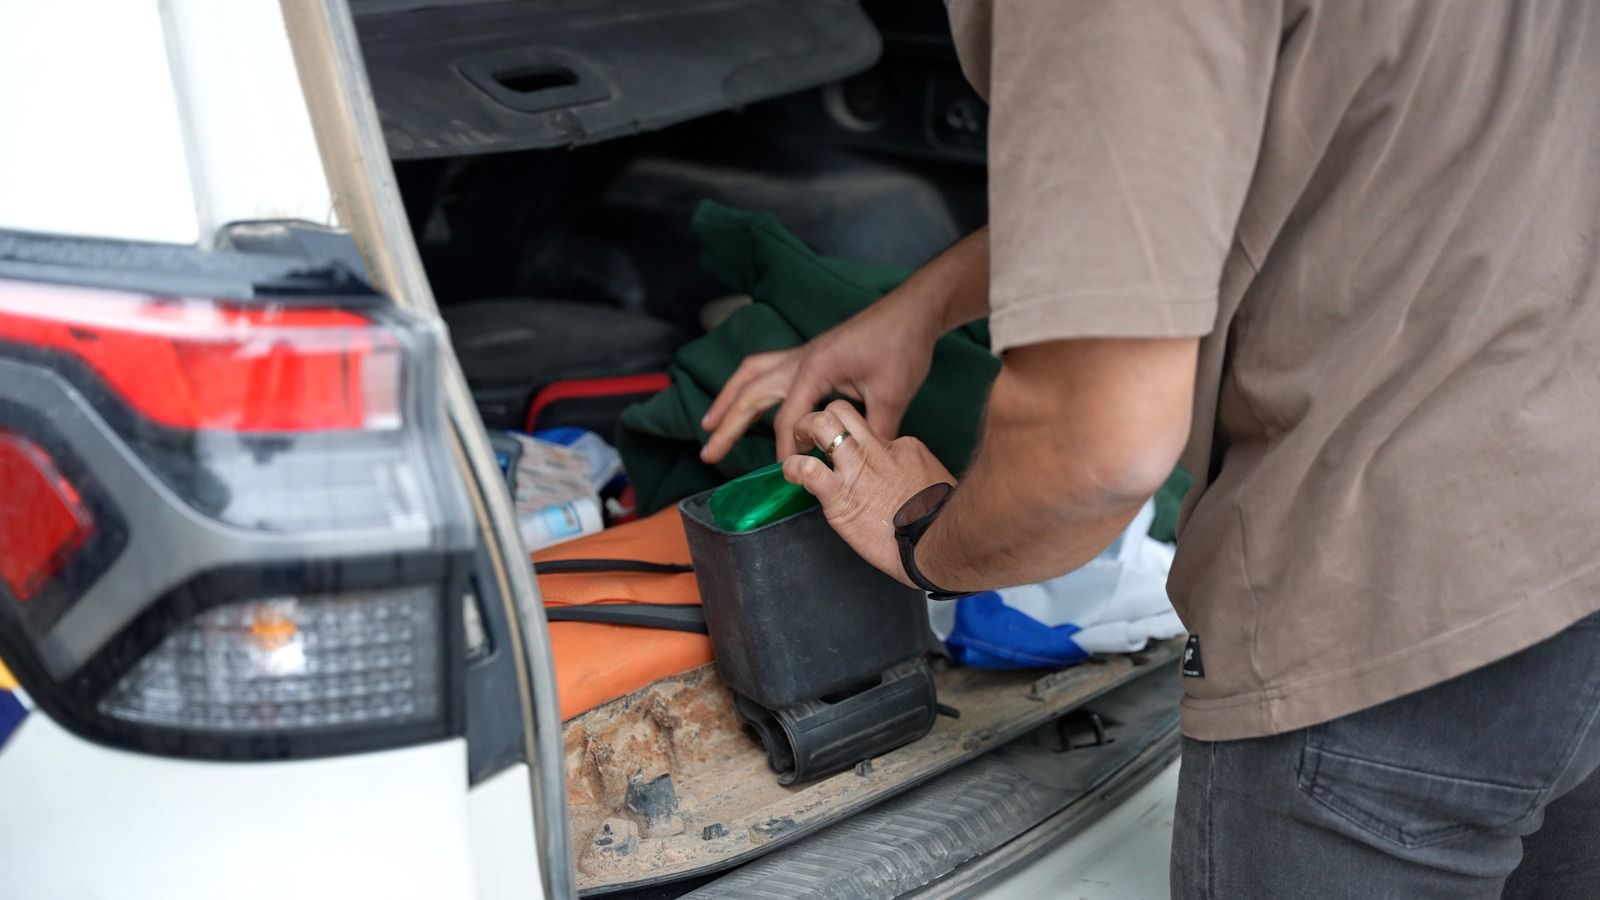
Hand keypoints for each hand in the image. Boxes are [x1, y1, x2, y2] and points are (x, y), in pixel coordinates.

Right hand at [699, 297, 937, 464]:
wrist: (912, 311)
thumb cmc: (901, 346)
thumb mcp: (892, 395)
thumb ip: (872, 432)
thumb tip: (860, 464)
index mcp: (815, 369)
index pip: (788, 419)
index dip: (786, 449)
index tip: (789, 472)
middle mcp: (800, 359)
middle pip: (751, 394)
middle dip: (727, 424)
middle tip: (707, 452)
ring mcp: (802, 354)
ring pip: (751, 375)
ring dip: (728, 400)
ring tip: (709, 424)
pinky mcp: (809, 354)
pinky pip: (766, 369)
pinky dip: (748, 386)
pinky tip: (745, 401)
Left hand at [781, 400, 954, 585]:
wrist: (938, 541)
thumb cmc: (940, 519)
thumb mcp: (931, 478)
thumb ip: (909, 470)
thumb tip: (899, 476)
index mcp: (900, 446)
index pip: (868, 430)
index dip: (853, 442)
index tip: (848, 457)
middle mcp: (876, 450)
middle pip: (841, 411)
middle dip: (820, 416)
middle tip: (811, 436)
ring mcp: (856, 470)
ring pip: (821, 425)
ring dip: (802, 431)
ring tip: (796, 447)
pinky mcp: (840, 496)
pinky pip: (807, 468)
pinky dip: (792, 467)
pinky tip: (791, 473)